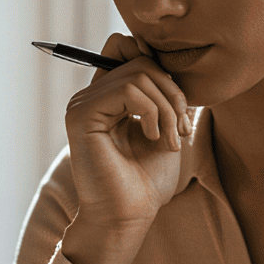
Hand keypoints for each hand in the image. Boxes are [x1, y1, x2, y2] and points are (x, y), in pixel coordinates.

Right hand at [64, 34, 192, 232]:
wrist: (129, 216)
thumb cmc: (146, 181)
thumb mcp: (165, 127)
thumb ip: (163, 92)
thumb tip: (169, 58)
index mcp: (106, 97)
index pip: (123, 46)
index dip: (156, 61)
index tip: (178, 104)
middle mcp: (90, 96)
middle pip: (138, 59)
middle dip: (172, 91)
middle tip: (182, 129)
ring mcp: (82, 104)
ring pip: (138, 74)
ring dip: (168, 107)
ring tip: (171, 140)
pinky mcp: (81, 115)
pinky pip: (127, 90)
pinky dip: (152, 112)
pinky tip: (153, 137)